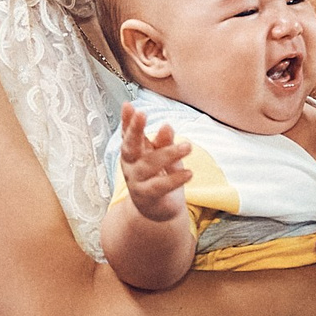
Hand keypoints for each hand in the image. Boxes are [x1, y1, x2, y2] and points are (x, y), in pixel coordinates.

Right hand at [117, 103, 191, 221]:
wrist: (157, 210)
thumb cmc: (159, 177)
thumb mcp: (163, 155)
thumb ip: (164, 142)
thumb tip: (167, 125)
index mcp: (134, 151)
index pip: (128, 133)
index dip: (127, 120)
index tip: (128, 105)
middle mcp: (131, 165)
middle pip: (130, 146)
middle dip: (135, 129)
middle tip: (142, 114)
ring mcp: (136, 181)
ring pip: (149, 165)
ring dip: (168, 153)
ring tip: (188, 146)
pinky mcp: (147, 196)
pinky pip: (160, 186)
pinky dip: (175, 179)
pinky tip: (189, 173)